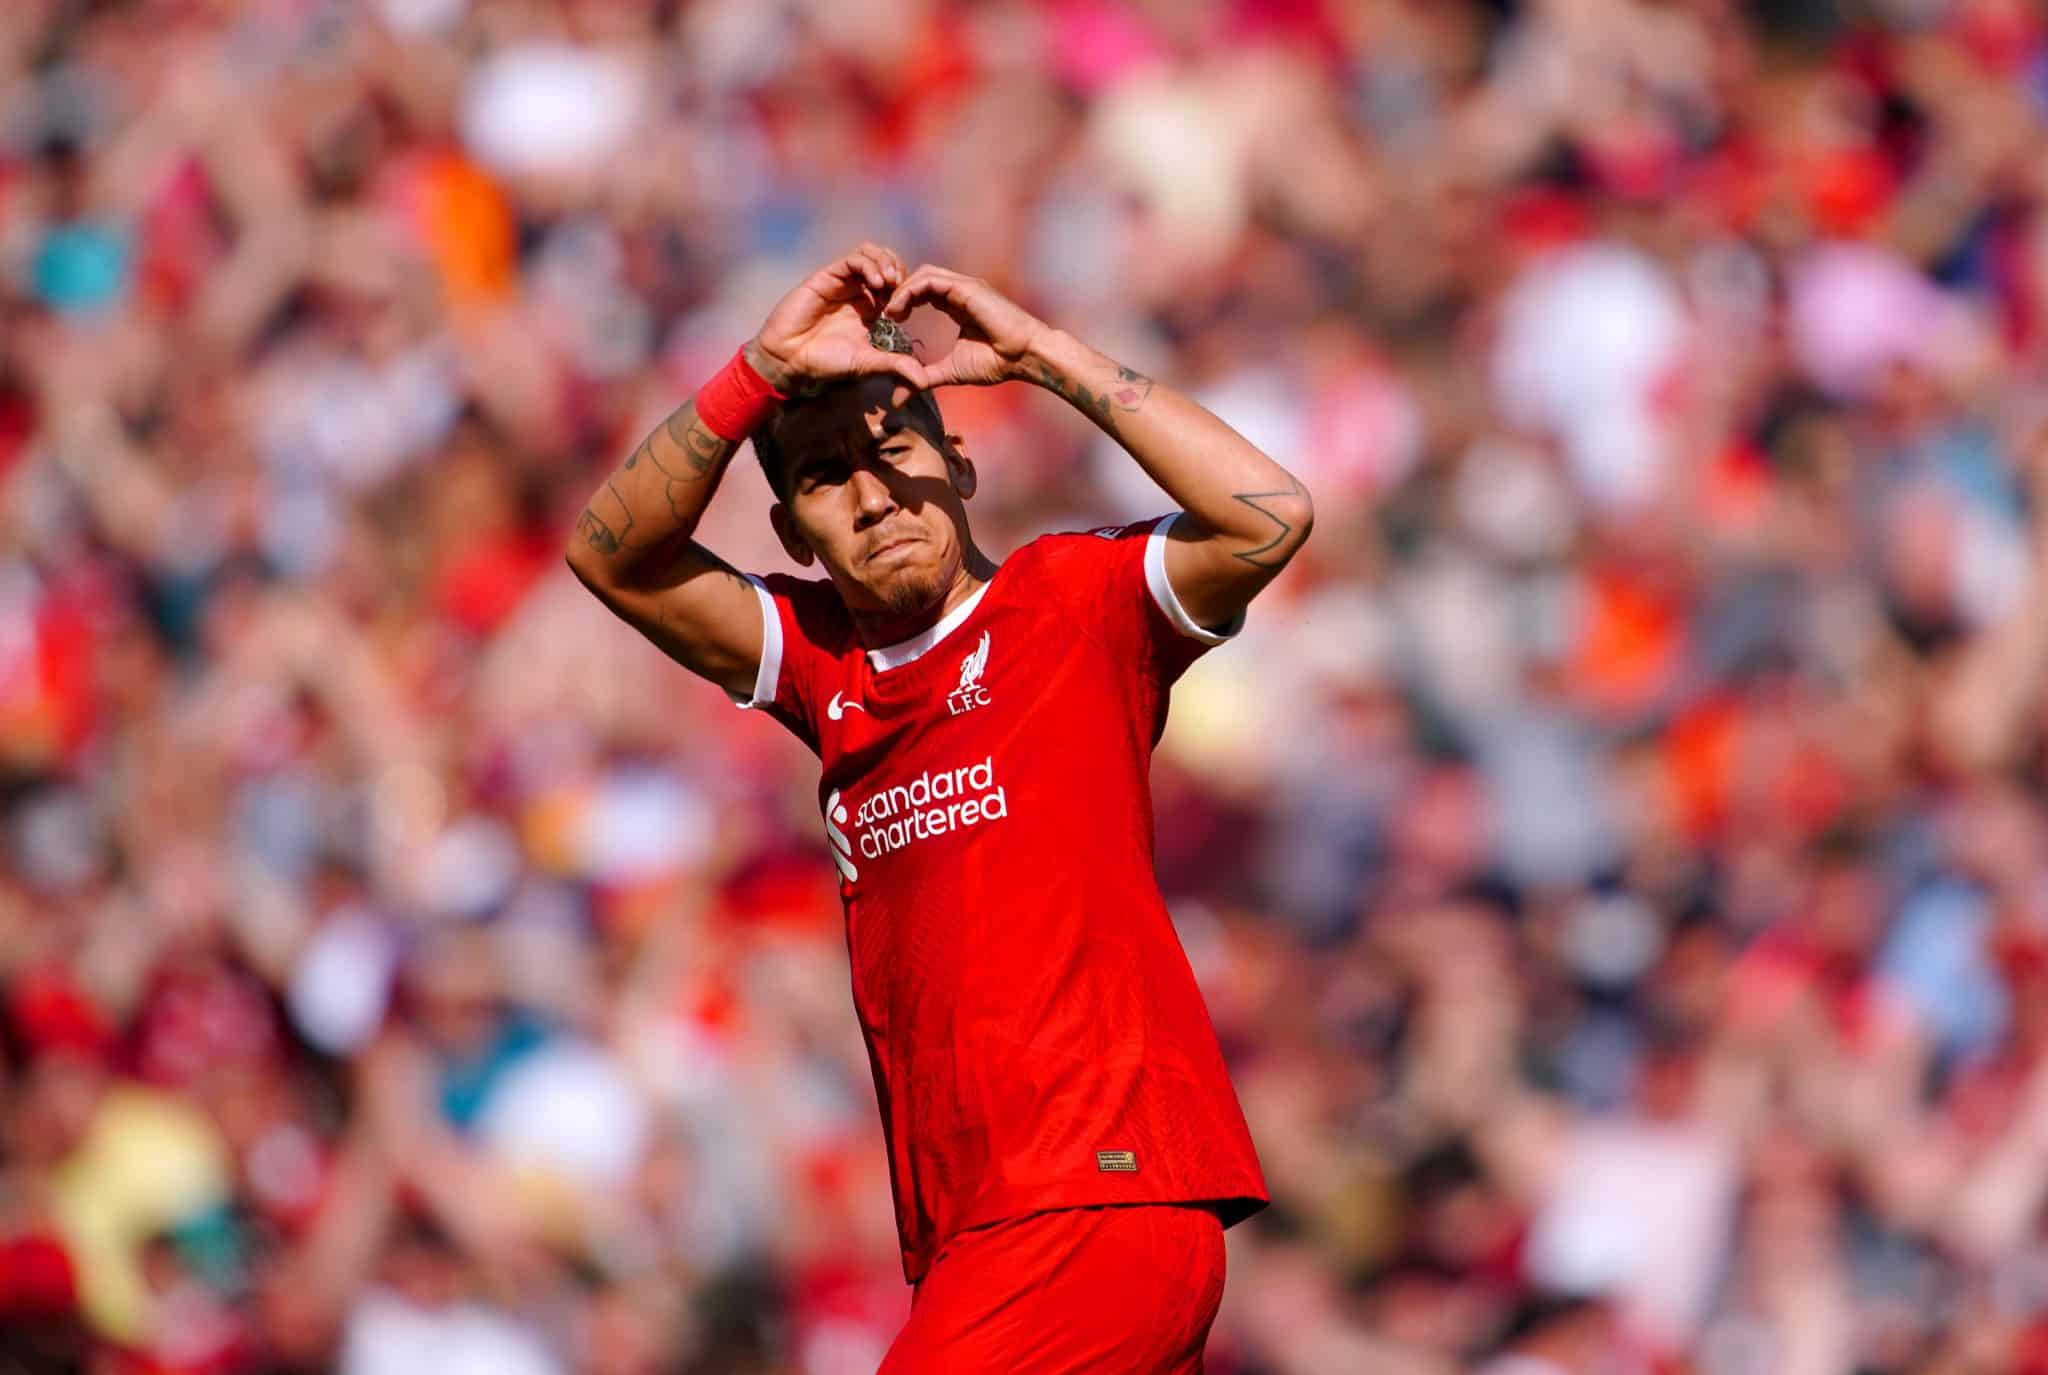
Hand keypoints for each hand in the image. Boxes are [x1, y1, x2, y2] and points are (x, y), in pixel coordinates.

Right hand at [751, 244, 930, 392]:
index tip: (913, 306)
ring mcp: (844, 283)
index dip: (909, 289)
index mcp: (873, 310)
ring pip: (872, 255)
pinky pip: (854, 260)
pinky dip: (869, 265)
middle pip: (888, 264)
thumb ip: (895, 366)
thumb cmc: (826, 363)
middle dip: (900, 270)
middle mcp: (860, 293)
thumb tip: (922, 380)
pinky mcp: (828, 276)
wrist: (791, 360)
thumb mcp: (868, 364)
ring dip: (887, 263)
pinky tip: (877, 283)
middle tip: (905, 288)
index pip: (898, 286)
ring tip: (892, 282)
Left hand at [881, 265, 1046, 387]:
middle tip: (881, 315)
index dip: (902, 303)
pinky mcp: (966, 288)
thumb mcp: (951, 372)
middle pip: (919, 279)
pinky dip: (910, 290)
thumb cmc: (997, 363)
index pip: (923, 292)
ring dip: (900, 290)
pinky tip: (898, 309)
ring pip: (922, 275)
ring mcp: (963, 286)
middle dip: (897, 293)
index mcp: (957, 305)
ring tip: (887, 312)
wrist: (1025, 356)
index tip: (887, 324)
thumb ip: (924, 378)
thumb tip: (898, 398)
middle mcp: (959, 291)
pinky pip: (930, 280)